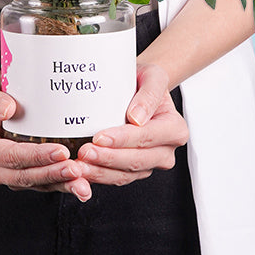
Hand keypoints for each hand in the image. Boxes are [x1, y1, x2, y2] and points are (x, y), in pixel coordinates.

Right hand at [0, 74, 91, 200]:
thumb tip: (7, 109)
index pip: (10, 156)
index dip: (36, 156)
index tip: (60, 150)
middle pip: (25, 176)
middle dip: (53, 174)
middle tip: (77, 169)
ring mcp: (7, 175)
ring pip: (37, 184)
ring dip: (61, 184)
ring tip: (84, 183)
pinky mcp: (23, 176)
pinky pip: (44, 183)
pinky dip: (63, 184)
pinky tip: (81, 183)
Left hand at [76, 63, 188, 185]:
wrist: (137, 88)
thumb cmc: (145, 81)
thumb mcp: (153, 76)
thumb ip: (150, 93)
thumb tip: (137, 117)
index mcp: (175, 129)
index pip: (146, 137)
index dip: (123, 140)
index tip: (100, 137)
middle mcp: (166, 151)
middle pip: (135, 160)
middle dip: (107, 158)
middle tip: (84, 152)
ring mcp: (150, 164)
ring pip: (124, 174)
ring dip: (99, 172)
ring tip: (79, 165)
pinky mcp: (134, 171)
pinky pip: (116, 178)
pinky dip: (98, 176)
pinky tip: (82, 171)